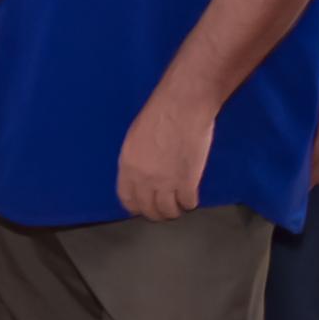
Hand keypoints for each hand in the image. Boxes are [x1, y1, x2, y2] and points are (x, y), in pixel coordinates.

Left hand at [113, 93, 215, 218]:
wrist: (182, 106)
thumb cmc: (160, 112)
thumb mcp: (136, 137)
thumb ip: (137, 159)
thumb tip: (142, 174)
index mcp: (128, 165)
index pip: (127, 198)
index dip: (136, 206)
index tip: (142, 208)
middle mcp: (144, 179)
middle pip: (148, 209)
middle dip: (156, 213)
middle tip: (163, 210)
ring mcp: (166, 183)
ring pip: (168, 211)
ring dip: (173, 211)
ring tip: (178, 206)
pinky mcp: (188, 182)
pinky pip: (188, 203)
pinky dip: (190, 203)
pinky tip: (191, 198)